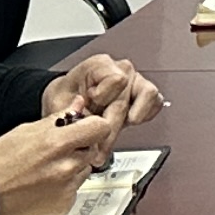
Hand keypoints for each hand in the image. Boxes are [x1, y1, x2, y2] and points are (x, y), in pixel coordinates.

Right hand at [0, 109, 122, 214]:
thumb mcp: (24, 131)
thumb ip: (58, 118)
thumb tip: (78, 104)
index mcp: (57, 143)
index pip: (100, 128)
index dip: (93, 126)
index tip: (85, 128)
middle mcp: (66, 166)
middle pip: (92, 150)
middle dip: (80, 148)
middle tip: (56, 151)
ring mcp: (66, 189)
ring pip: (84, 171)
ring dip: (72, 168)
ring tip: (44, 170)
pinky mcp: (62, 207)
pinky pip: (73, 191)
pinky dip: (63, 188)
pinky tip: (42, 186)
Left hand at [39, 53, 162, 126]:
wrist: (69, 101)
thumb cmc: (65, 97)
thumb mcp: (58, 102)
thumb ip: (70, 111)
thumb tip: (80, 122)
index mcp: (100, 65)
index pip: (117, 79)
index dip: (103, 96)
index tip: (89, 105)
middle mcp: (121, 69)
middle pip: (125, 99)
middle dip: (110, 129)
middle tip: (98, 150)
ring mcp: (135, 80)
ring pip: (149, 95)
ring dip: (131, 119)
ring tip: (115, 133)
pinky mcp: (145, 94)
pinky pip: (156, 102)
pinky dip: (145, 116)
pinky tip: (128, 124)